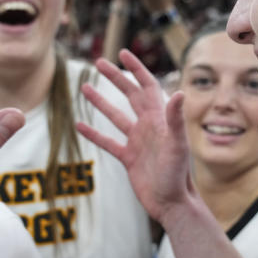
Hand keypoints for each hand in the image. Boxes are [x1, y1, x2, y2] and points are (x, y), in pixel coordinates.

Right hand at [76, 50, 195, 224]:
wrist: (172, 204)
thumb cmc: (178, 175)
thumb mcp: (177, 145)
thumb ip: (176, 120)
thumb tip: (178, 93)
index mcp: (159, 119)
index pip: (147, 86)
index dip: (136, 69)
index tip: (123, 53)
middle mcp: (148, 127)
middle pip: (130, 96)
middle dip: (115, 78)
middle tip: (99, 63)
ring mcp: (137, 142)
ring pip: (116, 116)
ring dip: (102, 102)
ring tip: (85, 87)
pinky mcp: (129, 158)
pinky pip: (108, 142)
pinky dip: (94, 134)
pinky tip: (79, 125)